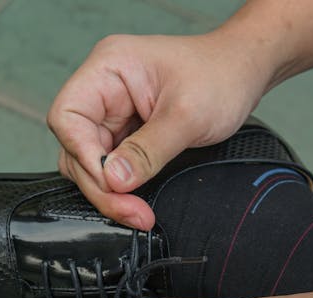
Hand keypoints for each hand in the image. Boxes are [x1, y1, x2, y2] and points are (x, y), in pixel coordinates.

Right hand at [47, 31, 271, 230]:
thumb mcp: (187, 115)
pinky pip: (110, 166)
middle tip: (132, 212)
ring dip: (110, 192)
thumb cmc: (221, 76)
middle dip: (101, 184)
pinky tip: (138, 203)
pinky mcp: (125, 132)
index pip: (68, 116)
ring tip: (139, 214)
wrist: (244, 73)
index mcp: (108, 69)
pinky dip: (122, 188)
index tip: (111, 182)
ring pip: (89, 162)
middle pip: (75, 146)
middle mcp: (102, 89)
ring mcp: (112, 112)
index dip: (82, 154)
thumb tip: (113, 181)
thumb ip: (148, 150)